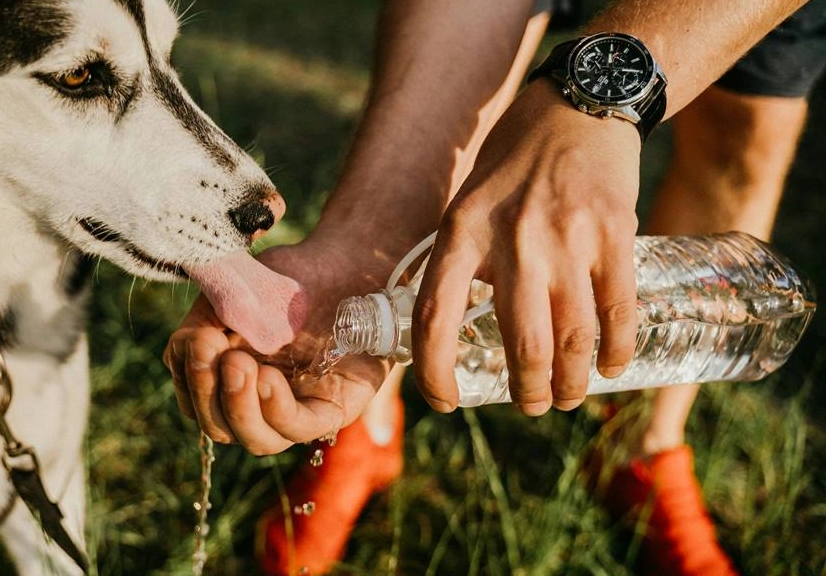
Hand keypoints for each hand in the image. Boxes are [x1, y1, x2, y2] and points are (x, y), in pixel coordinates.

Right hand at [164, 235, 394, 454]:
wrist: (346, 265)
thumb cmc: (289, 278)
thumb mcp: (237, 290)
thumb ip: (207, 316)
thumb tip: (189, 345)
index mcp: (230, 376)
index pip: (195, 401)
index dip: (189, 378)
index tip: (194, 339)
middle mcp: (259, 400)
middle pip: (218, 426)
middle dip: (207, 393)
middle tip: (213, 351)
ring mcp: (295, 409)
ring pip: (256, 439)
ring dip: (239, 406)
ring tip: (240, 365)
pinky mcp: (331, 409)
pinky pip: (299, 429)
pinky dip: (276, 409)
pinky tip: (267, 379)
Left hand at [412, 81, 640, 415]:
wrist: (578, 105)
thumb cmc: (513, 162)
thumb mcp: (466, 204)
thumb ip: (463, 262)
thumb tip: (456, 330)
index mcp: (462, 232)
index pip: (436, 317)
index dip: (434, 371)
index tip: (444, 399)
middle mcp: (512, 240)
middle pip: (522, 345)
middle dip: (527, 392)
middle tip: (531, 405)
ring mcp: (568, 239)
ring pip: (573, 338)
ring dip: (570, 383)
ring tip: (566, 397)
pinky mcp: (614, 234)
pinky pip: (618, 311)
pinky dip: (615, 351)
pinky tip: (610, 367)